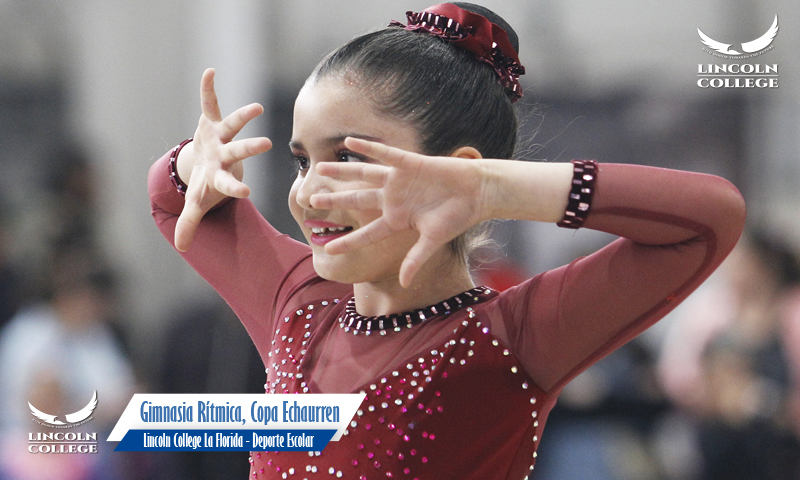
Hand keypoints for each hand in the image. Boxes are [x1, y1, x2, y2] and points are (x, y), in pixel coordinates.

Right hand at [174, 68, 271, 251]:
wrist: (207, 162)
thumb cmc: (206, 184)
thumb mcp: (197, 203)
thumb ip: (191, 223)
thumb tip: (182, 248)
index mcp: (221, 176)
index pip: (230, 184)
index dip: (235, 187)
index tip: (246, 191)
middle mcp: (226, 155)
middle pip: (239, 152)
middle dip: (251, 148)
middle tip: (268, 144)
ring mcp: (221, 137)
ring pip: (234, 126)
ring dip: (243, 116)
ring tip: (258, 107)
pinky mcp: (211, 121)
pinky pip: (209, 103)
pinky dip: (207, 89)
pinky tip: (209, 72)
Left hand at [310, 137, 488, 286]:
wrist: (478, 193)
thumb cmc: (458, 217)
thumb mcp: (433, 240)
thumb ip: (416, 260)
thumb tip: (404, 283)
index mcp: (398, 220)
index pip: (368, 233)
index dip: (349, 240)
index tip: (328, 249)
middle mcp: (394, 199)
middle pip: (357, 200)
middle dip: (335, 201)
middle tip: (311, 202)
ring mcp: (400, 181)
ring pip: (364, 175)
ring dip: (342, 171)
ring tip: (320, 168)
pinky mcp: (410, 163)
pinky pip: (385, 155)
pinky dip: (368, 148)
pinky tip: (349, 142)